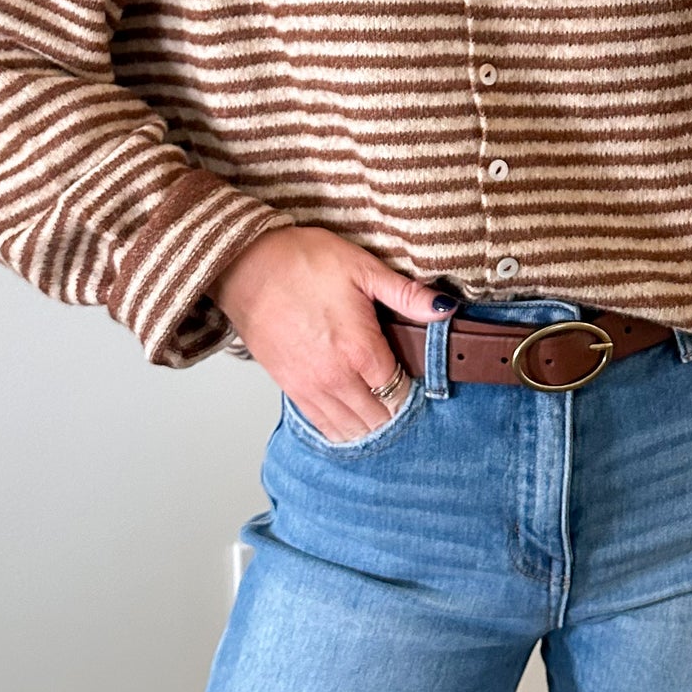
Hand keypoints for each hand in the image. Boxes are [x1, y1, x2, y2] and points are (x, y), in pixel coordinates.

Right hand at [212, 228, 450, 440]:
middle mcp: (336, 378)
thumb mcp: (362, 268)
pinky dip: (342, 428)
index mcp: (360, 350)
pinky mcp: (290, 388)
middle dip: (397, 413)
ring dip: (371, 425)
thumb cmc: (301, 261)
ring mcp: (310, 388)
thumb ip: (407, 294)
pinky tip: (354, 418)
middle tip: (408, 397)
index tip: (423, 382)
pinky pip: (322, 426)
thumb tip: (446, 308)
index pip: (402, 393)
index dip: (417, 392)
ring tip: (384, 410)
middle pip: (379, 419)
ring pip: (351, 430)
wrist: (245, 265)